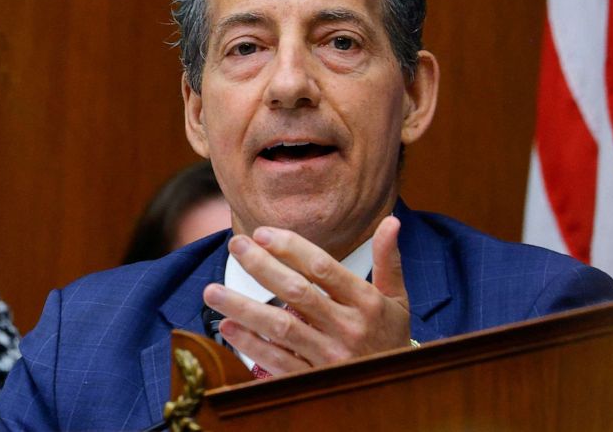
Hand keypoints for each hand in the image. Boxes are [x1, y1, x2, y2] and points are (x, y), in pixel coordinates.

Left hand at [202, 216, 409, 376]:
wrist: (400, 390)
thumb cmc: (391, 338)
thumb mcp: (397, 300)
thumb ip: (388, 261)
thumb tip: (391, 222)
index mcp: (367, 303)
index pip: (323, 268)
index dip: (290, 248)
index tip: (260, 233)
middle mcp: (348, 328)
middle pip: (297, 292)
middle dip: (262, 266)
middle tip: (235, 245)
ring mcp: (330, 357)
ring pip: (280, 328)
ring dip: (244, 308)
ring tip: (212, 292)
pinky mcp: (314, 382)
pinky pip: (278, 362)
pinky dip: (251, 345)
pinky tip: (228, 327)